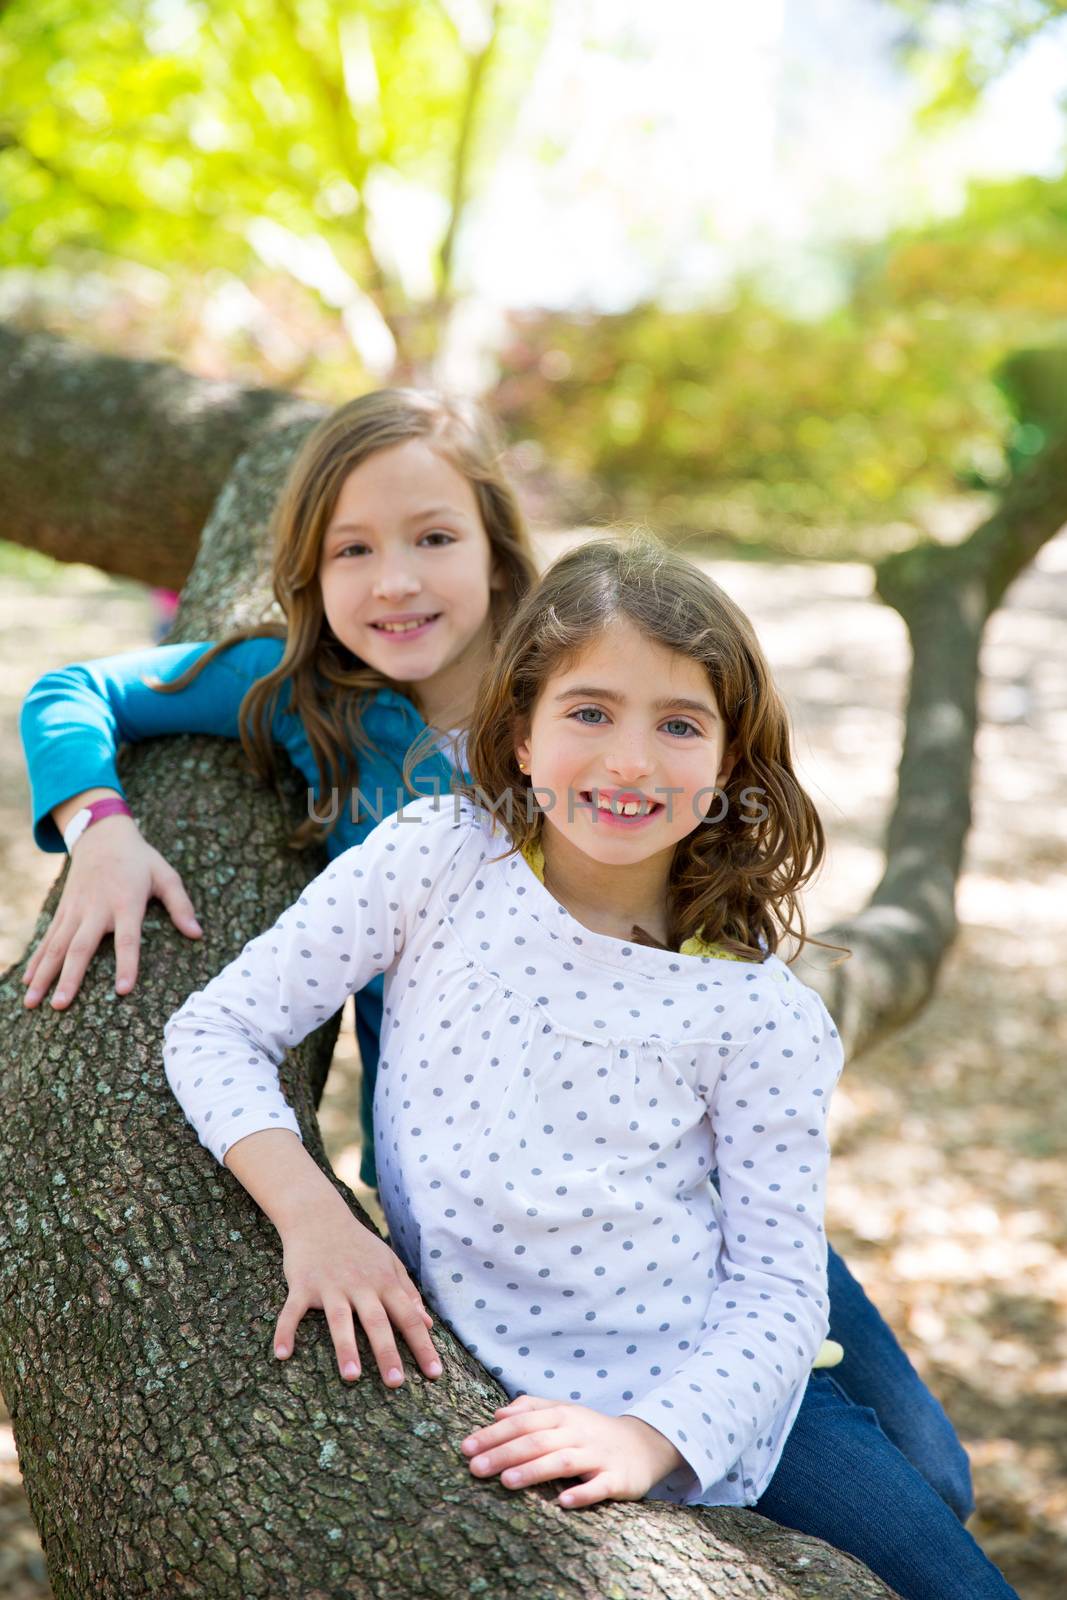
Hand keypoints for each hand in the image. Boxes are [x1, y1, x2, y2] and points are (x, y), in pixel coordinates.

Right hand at [23, 815, 201, 1008]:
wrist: (102, 835)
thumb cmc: (140, 860)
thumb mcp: (166, 875)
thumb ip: (181, 905)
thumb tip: (197, 935)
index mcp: (126, 902)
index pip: (127, 939)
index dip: (127, 964)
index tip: (123, 990)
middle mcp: (97, 908)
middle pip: (81, 947)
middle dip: (70, 978)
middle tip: (61, 1006)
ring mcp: (76, 910)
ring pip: (56, 946)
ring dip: (45, 975)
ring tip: (32, 1003)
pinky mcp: (63, 910)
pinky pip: (48, 938)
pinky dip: (37, 960)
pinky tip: (28, 982)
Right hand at [275, 1199, 442, 1389]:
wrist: (319, 1216)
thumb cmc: (358, 1245)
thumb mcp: (389, 1262)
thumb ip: (408, 1291)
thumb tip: (428, 1323)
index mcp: (384, 1282)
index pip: (408, 1317)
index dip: (423, 1346)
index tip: (435, 1375)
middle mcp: (360, 1285)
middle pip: (377, 1322)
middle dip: (387, 1353)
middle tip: (396, 1383)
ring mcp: (330, 1285)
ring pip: (340, 1319)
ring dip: (346, 1348)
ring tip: (351, 1377)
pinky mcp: (302, 1285)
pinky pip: (292, 1312)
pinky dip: (285, 1331)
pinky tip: (282, 1354)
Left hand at [460, 1394, 685, 1508]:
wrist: (643, 1444)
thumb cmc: (592, 1431)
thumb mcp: (564, 1412)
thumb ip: (532, 1408)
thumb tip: (497, 1412)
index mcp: (562, 1415)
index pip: (522, 1422)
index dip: (494, 1434)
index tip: (466, 1447)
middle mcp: (577, 1432)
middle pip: (537, 1441)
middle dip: (504, 1453)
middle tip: (475, 1468)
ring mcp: (598, 1455)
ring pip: (563, 1461)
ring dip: (534, 1471)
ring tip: (507, 1482)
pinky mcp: (616, 1479)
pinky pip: (599, 1486)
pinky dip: (582, 1493)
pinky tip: (563, 1502)